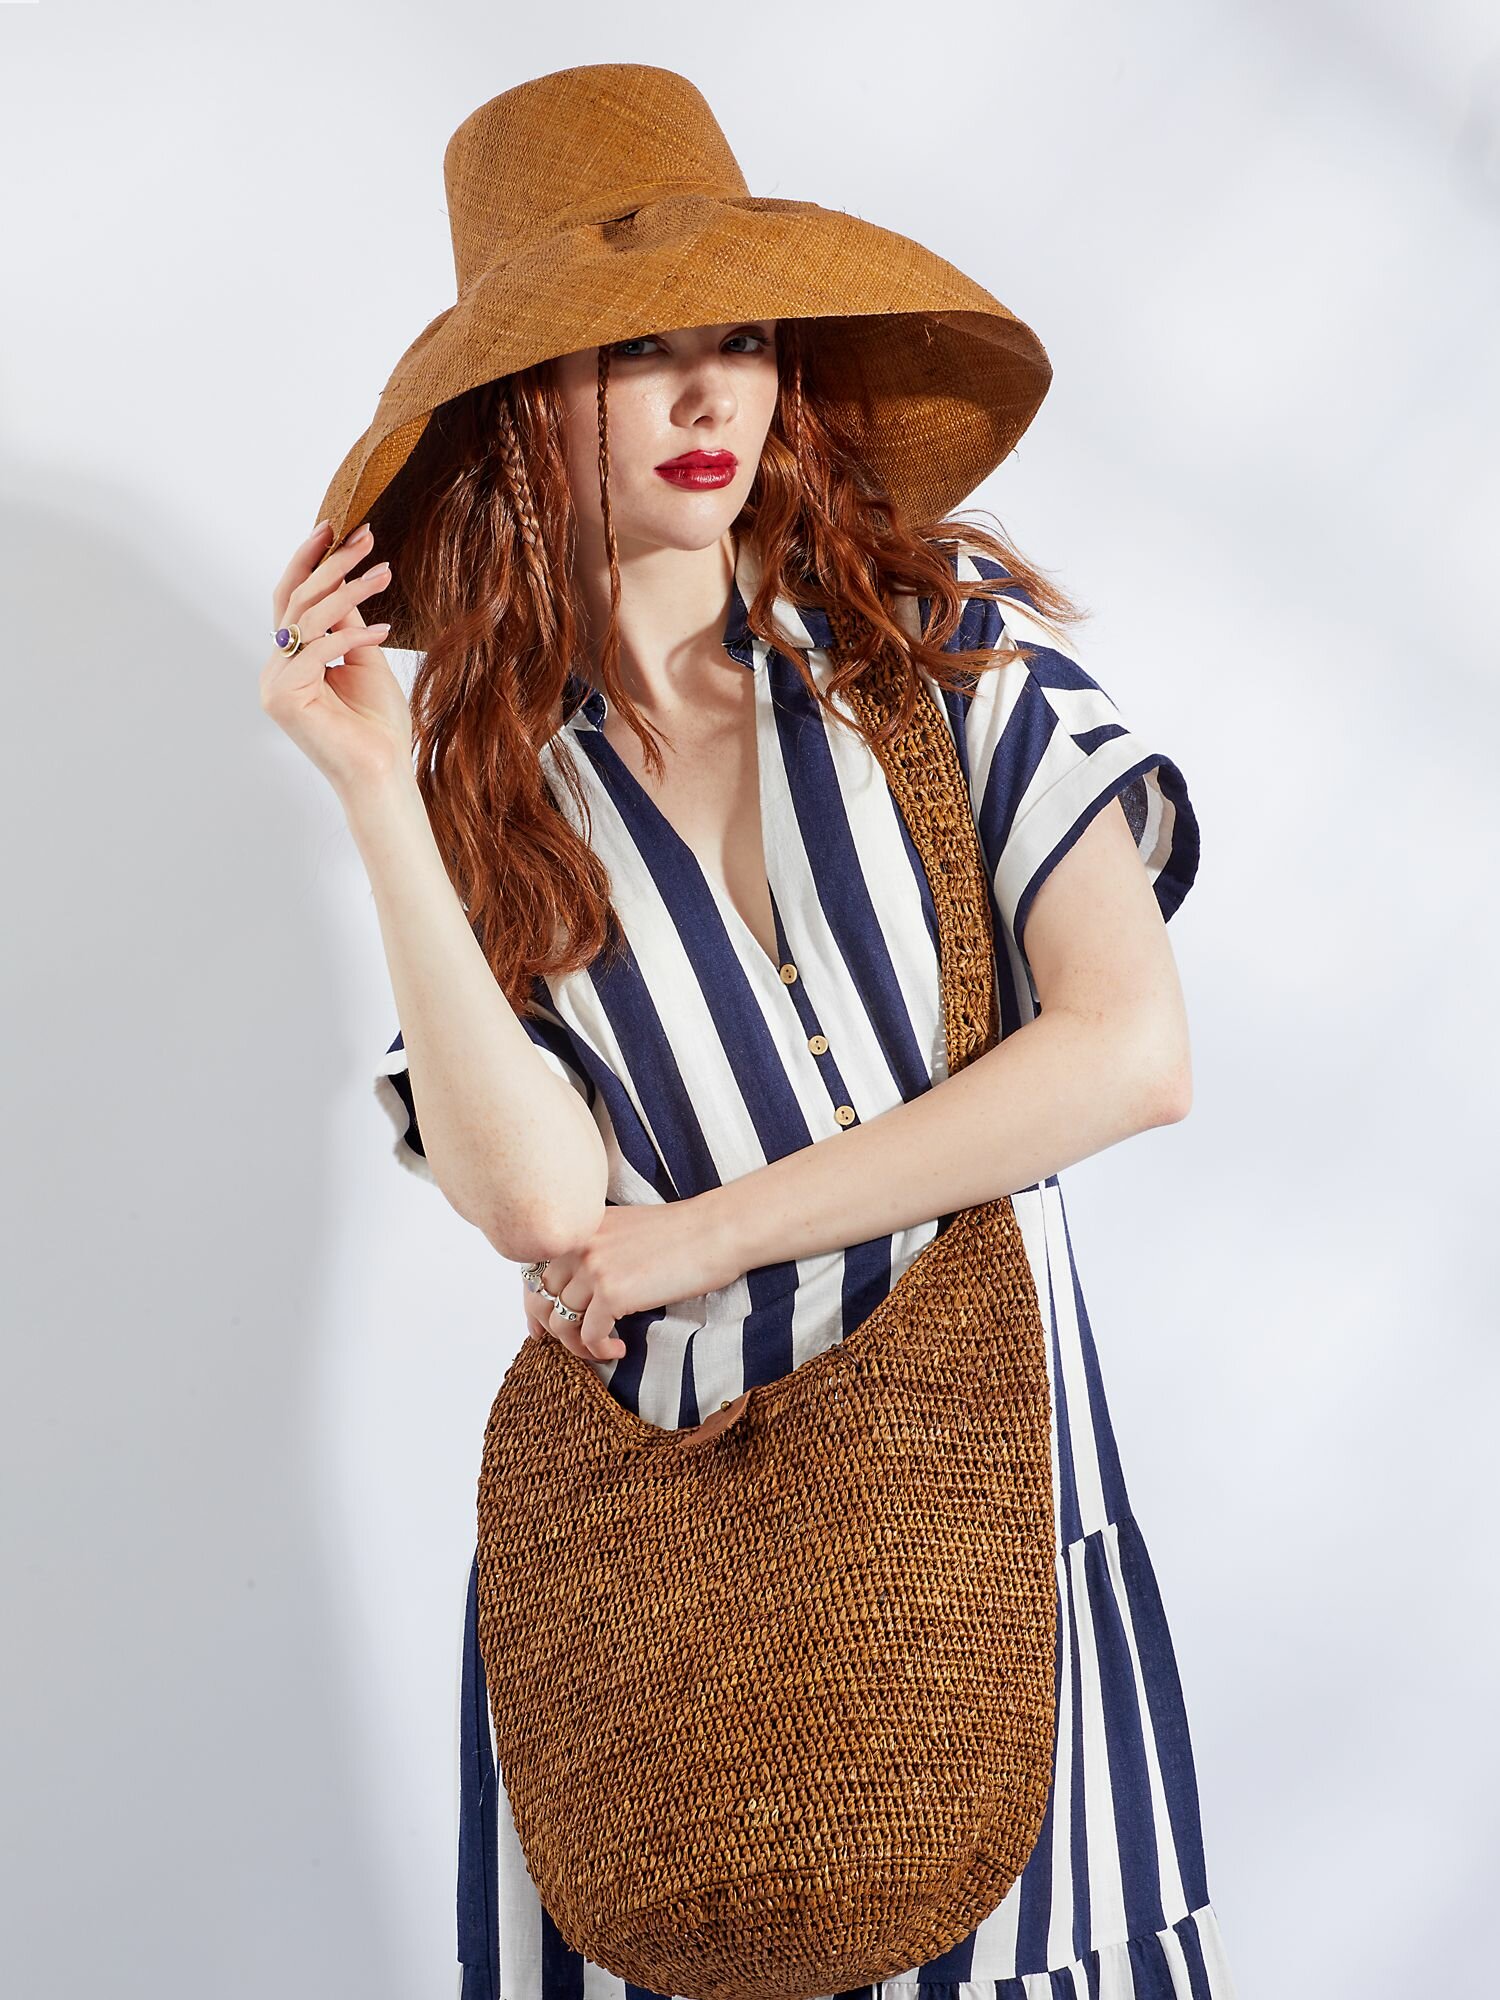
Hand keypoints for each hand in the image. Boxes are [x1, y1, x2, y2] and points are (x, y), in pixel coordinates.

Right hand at [258, 519, 412, 798]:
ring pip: (307, 619)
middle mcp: (276, 670)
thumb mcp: (364, 660)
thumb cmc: (378, 726)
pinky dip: (352, 636)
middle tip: (365, 537)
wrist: (382, 773)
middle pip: (296, 601)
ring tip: (382, 573)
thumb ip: (348, 623)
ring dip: (348, 591)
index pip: (293, 600)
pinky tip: (384, 632)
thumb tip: (343, 581)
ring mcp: (275, 684)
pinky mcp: (283, 697)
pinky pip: (318, 650)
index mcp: (292, 661)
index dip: (310, 561)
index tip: (337, 528)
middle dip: (331, 565)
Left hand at [520, 1191, 745, 1362]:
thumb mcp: (626, 1229)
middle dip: (550, 1329)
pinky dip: (600, 1350)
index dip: (533, 1303)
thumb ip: (598, 1250)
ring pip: (561, 1321)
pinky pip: (589, 1335)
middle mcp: (579, 1244)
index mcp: (582, 1227)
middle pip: (541, 1298)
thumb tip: (581, 1289)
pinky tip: (619, 1349)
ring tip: (601, 1350)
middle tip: (566, 1346)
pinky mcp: (612, 1293)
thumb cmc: (684, 1233)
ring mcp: (593, 1268)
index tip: (539, 1326)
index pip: (536, 1269)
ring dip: (578, 1345)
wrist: (716, 1231)